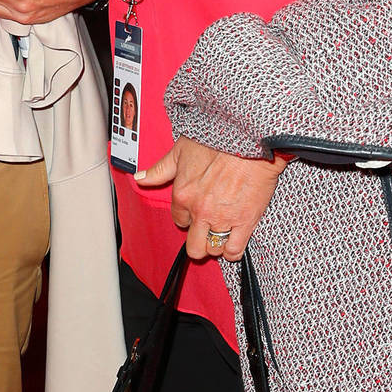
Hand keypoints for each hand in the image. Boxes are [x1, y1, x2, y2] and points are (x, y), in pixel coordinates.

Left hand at [135, 139, 287, 260]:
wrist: (251, 140)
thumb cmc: (218, 140)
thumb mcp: (181, 150)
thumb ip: (160, 169)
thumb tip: (140, 178)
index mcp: (183, 195)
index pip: (179, 220)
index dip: (188, 218)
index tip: (196, 212)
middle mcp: (200, 211)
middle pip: (194, 245)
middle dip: (198, 241)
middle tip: (206, 232)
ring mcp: (222, 218)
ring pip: (213, 249)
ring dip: (215, 244)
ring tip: (221, 234)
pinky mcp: (245, 221)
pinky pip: (234, 250)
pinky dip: (232, 252)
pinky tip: (233, 243)